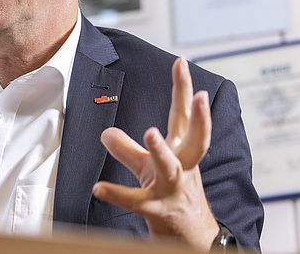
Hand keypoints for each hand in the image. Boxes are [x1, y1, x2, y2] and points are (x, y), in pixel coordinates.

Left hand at [92, 57, 218, 249]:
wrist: (192, 238)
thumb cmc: (173, 197)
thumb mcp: (149, 167)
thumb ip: (127, 148)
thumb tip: (105, 132)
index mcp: (182, 152)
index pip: (183, 116)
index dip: (183, 89)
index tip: (181, 62)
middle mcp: (183, 168)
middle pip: (195, 139)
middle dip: (200, 118)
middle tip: (200, 96)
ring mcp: (173, 189)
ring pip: (170, 167)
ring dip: (161, 150)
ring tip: (150, 132)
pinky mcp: (159, 210)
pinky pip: (137, 202)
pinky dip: (118, 194)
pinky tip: (98, 188)